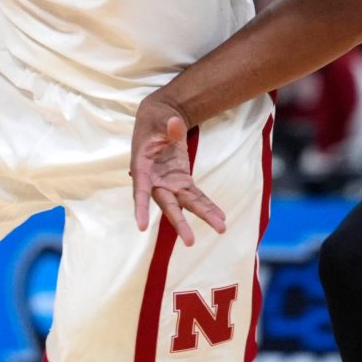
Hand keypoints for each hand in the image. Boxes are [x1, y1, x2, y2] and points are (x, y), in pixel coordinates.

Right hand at [129, 95, 223, 245]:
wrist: (159, 120)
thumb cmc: (155, 120)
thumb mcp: (160, 119)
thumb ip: (169, 125)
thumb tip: (175, 123)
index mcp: (143, 167)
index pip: (140, 190)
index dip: (140, 208)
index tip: (141, 226)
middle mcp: (155, 181)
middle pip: (168, 205)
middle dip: (180, 223)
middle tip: (190, 242)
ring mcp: (170, 183)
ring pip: (186, 204)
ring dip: (203, 215)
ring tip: (221, 227)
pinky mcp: (181, 182)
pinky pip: (195, 196)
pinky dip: (208, 206)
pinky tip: (220, 217)